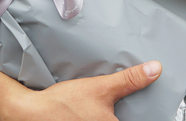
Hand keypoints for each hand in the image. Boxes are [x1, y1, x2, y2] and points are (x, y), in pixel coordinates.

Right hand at [0, 61, 160, 120]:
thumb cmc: (64, 104)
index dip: (142, 115)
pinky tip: (93, 111)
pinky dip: (99, 116)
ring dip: (112, 113)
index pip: (138, 120)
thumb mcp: (101, 87)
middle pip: (123, 120)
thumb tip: (154, 70)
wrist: (31, 113)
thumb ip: (130, 80)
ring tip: (102, 107)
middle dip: (125, 112)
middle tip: (123, 104)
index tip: (142, 108)